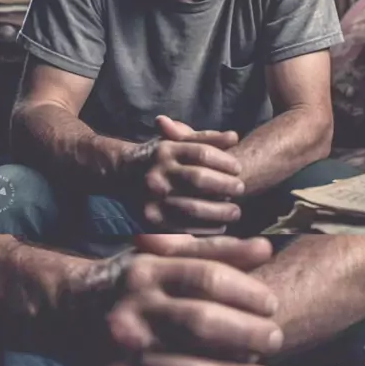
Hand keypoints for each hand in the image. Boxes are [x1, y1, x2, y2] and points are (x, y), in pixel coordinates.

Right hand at [99, 239, 279, 365]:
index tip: (271, 304)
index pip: (207, 277)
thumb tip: (265, 247)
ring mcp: (122, 355)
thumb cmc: (132, 281)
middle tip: (276, 340)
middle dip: (249, 335)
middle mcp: (132, 311)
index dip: (247, 292)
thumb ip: (214, 252)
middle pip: (202, 324)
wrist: (68, 311)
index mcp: (147, 271)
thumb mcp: (164, 254)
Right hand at [121, 116, 244, 231]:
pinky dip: (206, 228)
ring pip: (193, 207)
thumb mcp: (178, 142)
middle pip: (199, 179)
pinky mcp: (151, 219)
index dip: (225, 161)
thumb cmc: (161, 157)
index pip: (202, 153)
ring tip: (235, 211)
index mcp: (166, 150)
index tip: (238, 168)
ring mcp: (152, 197)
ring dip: (219, 211)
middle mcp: (157, 172)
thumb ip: (206, 139)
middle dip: (225, 185)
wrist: (123, 174)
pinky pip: (184, 227)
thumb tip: (234, 137)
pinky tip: (219, 226)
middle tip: (241, 189)